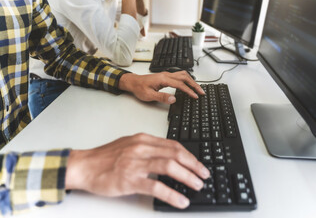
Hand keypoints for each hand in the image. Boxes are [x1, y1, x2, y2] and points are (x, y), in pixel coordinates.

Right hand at [65, 133, 209, 208]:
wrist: (84, 166)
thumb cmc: (105, 157)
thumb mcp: (129, 145)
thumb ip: (148, 148)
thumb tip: (168, 157)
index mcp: (143, 140)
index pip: (173, 145)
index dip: (189, 155)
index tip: (198, 163)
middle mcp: (141, 148)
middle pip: (175, 154)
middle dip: (194, 165)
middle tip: (204, 174)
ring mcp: (136, 164)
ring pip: (169, 167)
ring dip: (188, 177)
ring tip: (197, 185)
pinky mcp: (130, 180)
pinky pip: (156, 186)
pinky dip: (172, 194)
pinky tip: (180, 201)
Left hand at [119, 71, 204, 103]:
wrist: (133, 82)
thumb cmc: (139, 88)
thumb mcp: (149, 95)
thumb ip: (162, 97)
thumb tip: (173, 99)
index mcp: (163, 79)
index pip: (180, 84)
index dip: (189, 91)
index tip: (195, 96)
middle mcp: (166, 75)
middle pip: (185, 77)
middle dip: (194, 84)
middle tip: (201, 92)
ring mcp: (166, 75)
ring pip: (183, 75)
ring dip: (191, 81)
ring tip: (197, 88)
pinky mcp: (166, 77)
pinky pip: (179, 76)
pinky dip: (187, 80)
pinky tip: (188, 84)